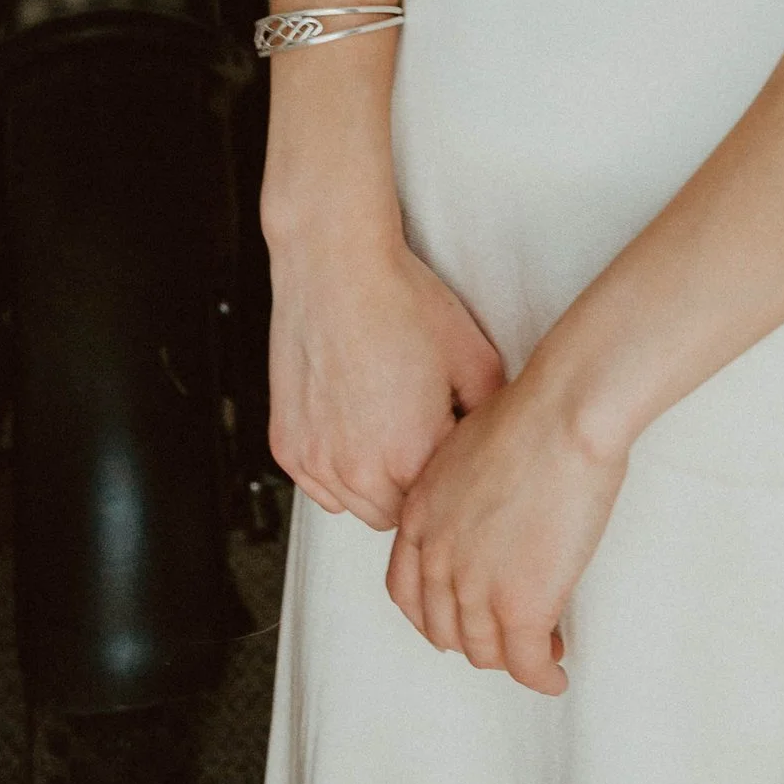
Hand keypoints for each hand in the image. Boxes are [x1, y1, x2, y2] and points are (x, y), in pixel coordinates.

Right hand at [269, 224, 504, 530]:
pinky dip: (338, 470)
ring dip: (374, 483)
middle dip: (413, 487)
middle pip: (396, 516)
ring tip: (390, 429)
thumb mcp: (475, 358)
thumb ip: (489, 415)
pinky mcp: (287, 447)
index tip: (454, 454)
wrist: (336, 266)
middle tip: (425, 439)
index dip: (450, 480)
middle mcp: (356, 469)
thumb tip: (495, 440)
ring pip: (354, 506)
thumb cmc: (399, 302)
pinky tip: (356, 428)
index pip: (440, 506)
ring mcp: (315, 461)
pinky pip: (319, 485)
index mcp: (409, 456)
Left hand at [386, 364, 628, 695]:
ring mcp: (476, 588)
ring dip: (512, 658)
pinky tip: (555, 673)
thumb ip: (464, 490)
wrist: (564, 413)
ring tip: (541, 650)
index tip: (456, 621)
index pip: (407, 592)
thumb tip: (491, 505)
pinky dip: (541, 675)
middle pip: (445, 628)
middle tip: (506, 636)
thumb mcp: (469, 448)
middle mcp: (437, 560)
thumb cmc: (532, 411)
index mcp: (420, 518)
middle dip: (475, 639)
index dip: (432, 615)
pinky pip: (526, 662)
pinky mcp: (521, 606)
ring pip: (485, 650)